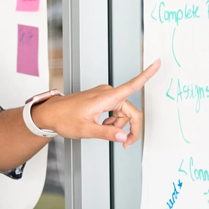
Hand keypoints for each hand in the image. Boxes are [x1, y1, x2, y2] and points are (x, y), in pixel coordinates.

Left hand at [34, 59, 160, 147]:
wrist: (51, 114)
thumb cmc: (64, 118)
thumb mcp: (86, 130)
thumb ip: (107, 134)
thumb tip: (124, 137)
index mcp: (106, 97)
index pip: (132, 85)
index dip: (147, 75)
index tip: (158, 63)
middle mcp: (108, 93)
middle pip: (130, 111)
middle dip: (130, 128)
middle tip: (125, 144)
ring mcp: (105, 95)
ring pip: (123, 113)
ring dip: (118, 125)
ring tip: (103, 131)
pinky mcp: (102, 99)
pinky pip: (116, 110)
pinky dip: (113, 121)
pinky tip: (102, 125)